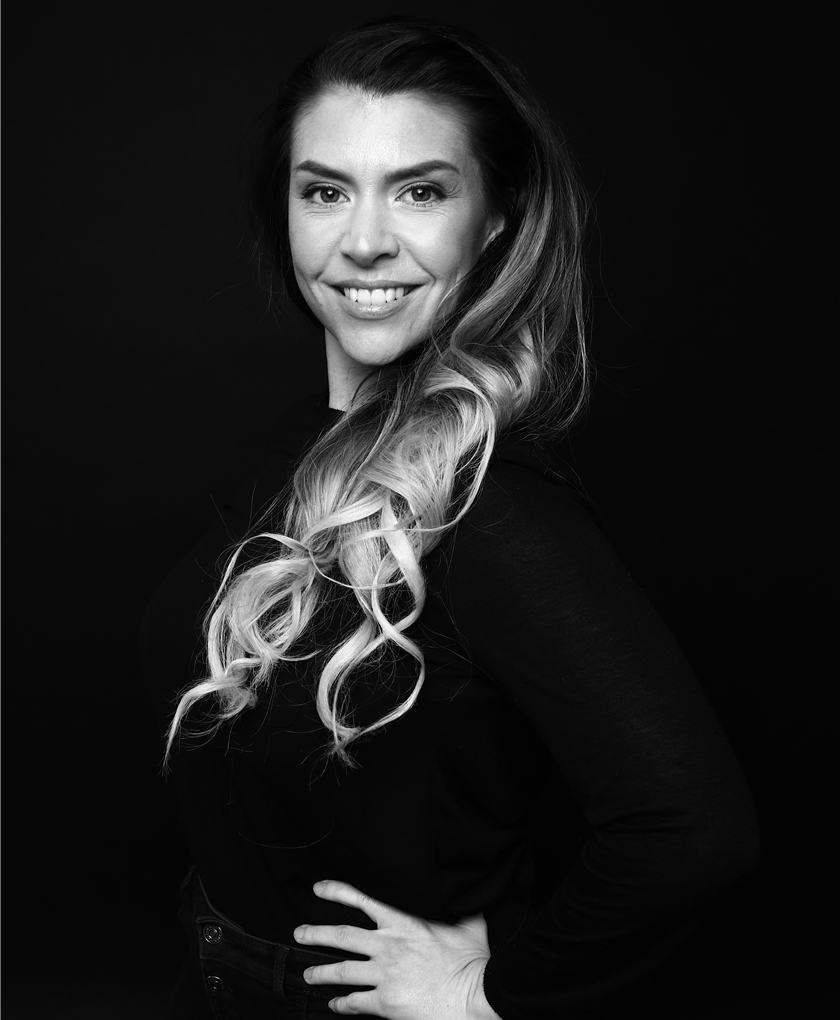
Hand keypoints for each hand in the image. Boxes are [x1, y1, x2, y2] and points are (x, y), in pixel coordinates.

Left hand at [294, 880, 501, 1018]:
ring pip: (342, 971)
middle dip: (316, 933)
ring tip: (308, 974)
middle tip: (299, 933)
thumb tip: (468, 892)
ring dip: (321, 972)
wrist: (476, 994)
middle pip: (342, 936)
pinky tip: (335, 1005)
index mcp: (404, 923)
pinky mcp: (386, 1003)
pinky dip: (342, 1004)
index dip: (337, 892)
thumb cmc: (474, 960)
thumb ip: (461, 908)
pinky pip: (356, 1002)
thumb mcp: (469, 924)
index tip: (319, 888)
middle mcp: (389, 946)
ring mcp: (385, 975)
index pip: (363, 901)